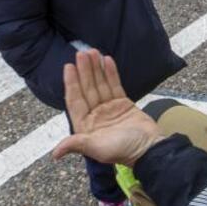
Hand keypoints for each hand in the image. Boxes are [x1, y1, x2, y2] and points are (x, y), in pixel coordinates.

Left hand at [53, 50, 164, 167]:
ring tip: (92, 52)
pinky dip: (110, 73)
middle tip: (81, 54)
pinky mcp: (123, 104)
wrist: (150, 149)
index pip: (75, 100)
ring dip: (96, 69)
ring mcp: (109, 109)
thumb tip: (56, 154)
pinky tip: (106, 60)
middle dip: (84, 71)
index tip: (69, 67)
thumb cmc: (124, 151)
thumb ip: (77, 144)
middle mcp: (95, 115)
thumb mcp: (98, 148)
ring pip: (100, 84)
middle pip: (87, 89)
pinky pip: (114, 85)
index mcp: (85, 126)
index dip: (71, 83)